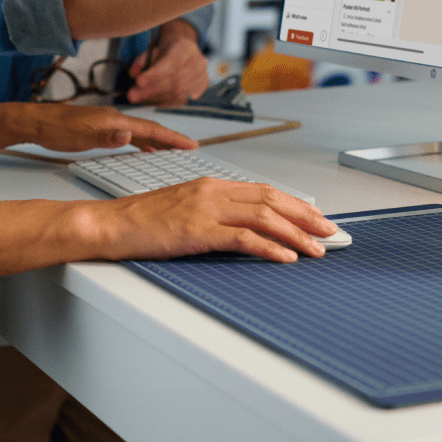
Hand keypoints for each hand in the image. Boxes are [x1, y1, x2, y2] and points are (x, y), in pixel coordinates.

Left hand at [33, 103, 197, 153]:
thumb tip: (128, 135)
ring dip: (157, 140)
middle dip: (170, 138)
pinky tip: (143, 149)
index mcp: (115, 120)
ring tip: (172, 150)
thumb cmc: (57, 130)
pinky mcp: (101, 128)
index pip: (151, 129)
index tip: (190, 144)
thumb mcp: (82, 137)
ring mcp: (109, 123)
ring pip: (140, 132)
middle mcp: (115, 119)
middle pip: (150, 129)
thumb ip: (106, 137)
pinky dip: (142, 142)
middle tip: (188, 147)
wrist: (37, 122)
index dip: (172, 138)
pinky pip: (129, 135)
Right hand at [77, 179, 337, 262]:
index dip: (295, 204)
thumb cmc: (142, 221)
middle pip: (271, 199)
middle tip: (330, 232)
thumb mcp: (183, 208)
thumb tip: (244, 229)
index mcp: (211, 184)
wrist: (111, 224)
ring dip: (295, 234)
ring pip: (263, 216)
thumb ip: (213, 213)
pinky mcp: (196, 230)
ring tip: (316, 249)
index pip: (264, 190)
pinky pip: (242, 237)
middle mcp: (212, 191)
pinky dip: (269, 247)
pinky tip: (284, 257)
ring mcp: (205, 209)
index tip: (316, 217)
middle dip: (306, 216)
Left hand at [127, 21, 208, 104]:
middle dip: (151, 90)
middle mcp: (197, 61)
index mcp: (185, 47)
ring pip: (177, 92)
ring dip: (156, 97)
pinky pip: (182, 99)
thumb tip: (133, 74)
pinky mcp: (202, 87)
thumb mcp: (152, 50)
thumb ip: (141, 61)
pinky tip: (153, 100)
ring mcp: (202, 75)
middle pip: (174, 80)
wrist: (184, 50)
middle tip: (133, 95)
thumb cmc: (167, 51)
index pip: (171, 63)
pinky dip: (165, 102)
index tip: (139, 82)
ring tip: (140, 98)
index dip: (154, 74)